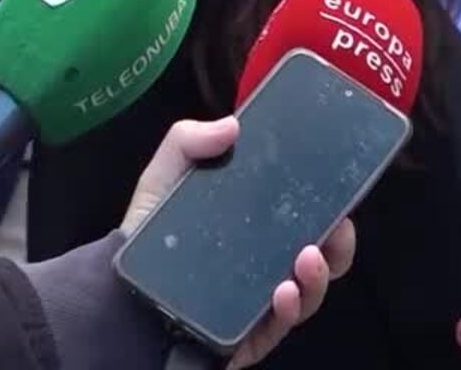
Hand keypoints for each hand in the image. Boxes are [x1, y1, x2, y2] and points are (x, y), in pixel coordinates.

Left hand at [120, 118, 356, 368]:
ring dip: (319, 277)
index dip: (333, 206)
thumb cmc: (148, 234)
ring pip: (309, 294)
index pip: (306, 217)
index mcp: (258, 228)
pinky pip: (279, 328)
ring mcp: (260, 304)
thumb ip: (190, 140)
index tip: (343, 191)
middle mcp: (266, 265)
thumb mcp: (165, 176)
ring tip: (308, 259)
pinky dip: (290, 310)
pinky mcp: (247, 335)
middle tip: (338, 229)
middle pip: (321, 258)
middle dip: (340, 246)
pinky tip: (283, 293)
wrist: (117, 292)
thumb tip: (233, 126)